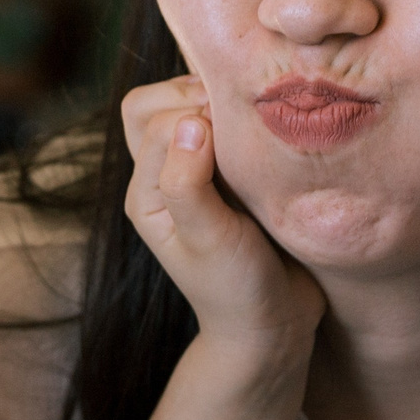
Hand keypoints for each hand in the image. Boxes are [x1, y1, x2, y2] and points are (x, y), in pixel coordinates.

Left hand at [120, 76, 322, 361]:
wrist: (273, 325)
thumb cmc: (237, 289)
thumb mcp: (210, 240)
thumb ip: (189, 182)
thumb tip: (190, 121)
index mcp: (147, 191)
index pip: (155, 120)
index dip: (195, 114)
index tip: (237, 138)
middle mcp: (164, 175)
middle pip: (156, 102)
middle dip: (198, 94)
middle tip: (243, 119)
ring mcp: (197, 170)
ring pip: (190, 106)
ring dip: (222, 105)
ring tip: (257, 124)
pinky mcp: (231, 171)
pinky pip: (226, 125)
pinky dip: (244, 118)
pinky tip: (272, 132)